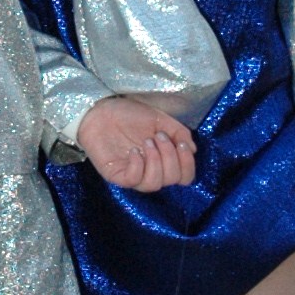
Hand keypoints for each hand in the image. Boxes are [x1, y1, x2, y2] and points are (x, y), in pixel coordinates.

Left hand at [77, 94, 197, 191]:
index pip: (185, 177)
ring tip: (146, 142)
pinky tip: (134, 151)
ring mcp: (133, 175)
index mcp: (163, 161)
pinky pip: (133, 180)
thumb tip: (193, 149)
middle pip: (172, 180)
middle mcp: (150, 171)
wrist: (101, 109)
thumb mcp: (161, 120)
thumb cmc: (129, 115)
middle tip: (157, 136)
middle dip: (169, 156)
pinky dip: (137, 166)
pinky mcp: (116, 175)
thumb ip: (180, 133)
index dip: (188, 164)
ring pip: (153, 184)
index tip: (181, 143)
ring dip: (155, 161)